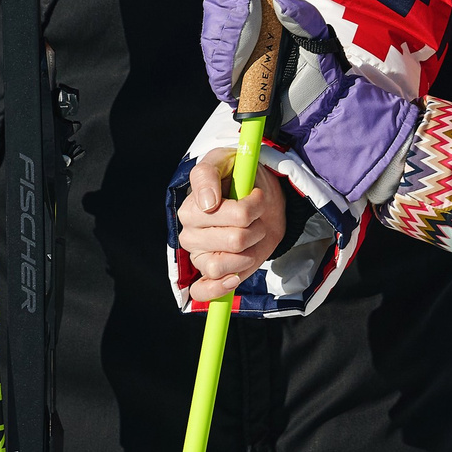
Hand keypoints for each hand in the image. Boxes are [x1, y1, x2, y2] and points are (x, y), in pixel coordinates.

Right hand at [177, 150, 283, 303]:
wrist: (261, 200)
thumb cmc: (243, 177)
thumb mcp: (230, 162)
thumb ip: (210, 174)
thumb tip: (207, 203)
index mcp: (192, 204)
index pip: (215, 211)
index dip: (247, 208)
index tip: (256, 196)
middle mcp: (190, 230)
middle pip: (233, 239)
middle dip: (256, 226)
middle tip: (257, 215)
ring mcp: (198, 253)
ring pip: (223, 264)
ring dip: (249, 251)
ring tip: (252, 235)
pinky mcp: (209, 272)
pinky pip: (203, 290)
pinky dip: (219, 288)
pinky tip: (234, 277)